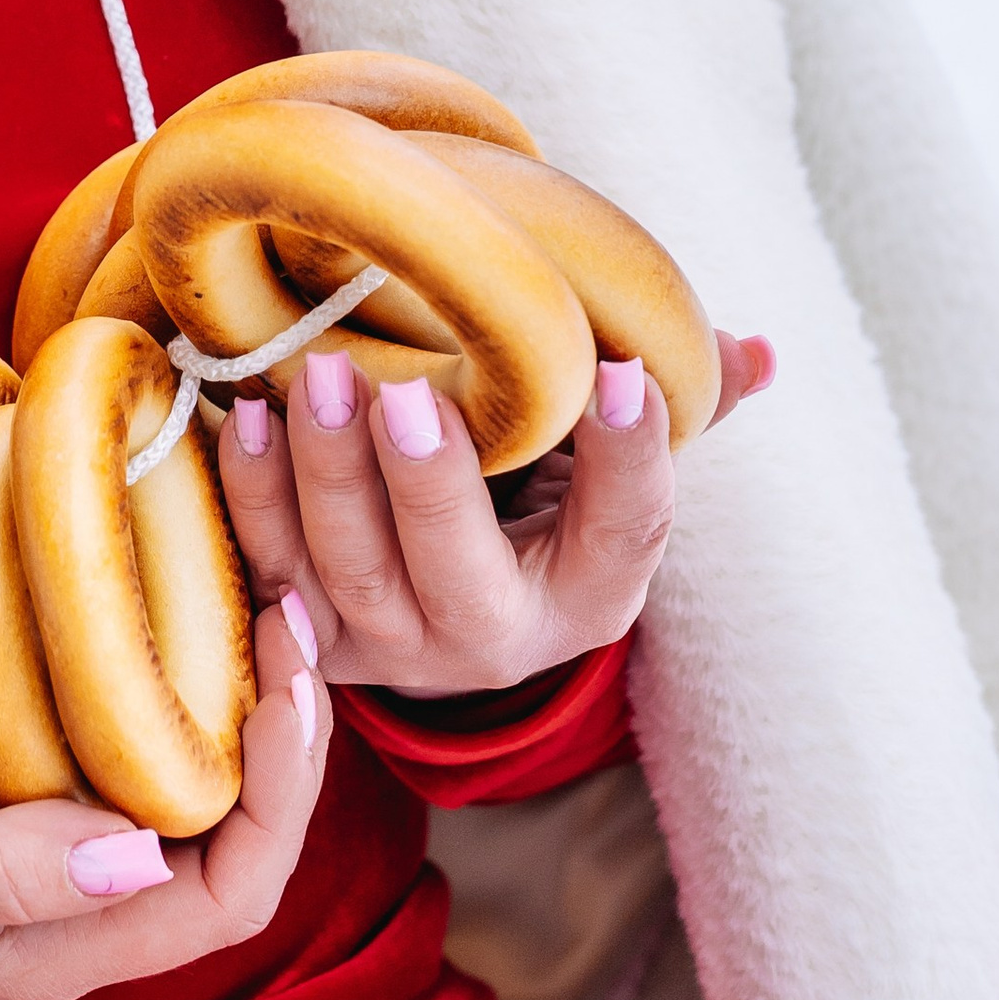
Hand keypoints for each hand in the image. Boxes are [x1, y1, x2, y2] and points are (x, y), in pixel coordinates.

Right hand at [0, 603, 327, 999]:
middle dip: (280, 724)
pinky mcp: (19, 781)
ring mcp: (54, 840)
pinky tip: (165, 595)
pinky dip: (164, 668)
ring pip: (188, 773)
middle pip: (233, 827)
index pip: (230, 889)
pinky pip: (125, 732)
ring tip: (256, 582)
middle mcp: (83, 899)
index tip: (285, 680)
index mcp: (66, 942)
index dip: (280, 792)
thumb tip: (141, 852)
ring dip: (235, 687)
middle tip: (291, 600)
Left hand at [216, 330, 772, 699]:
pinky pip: (268, 572)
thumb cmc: (538, 484)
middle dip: (428, 487)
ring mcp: (392, 648)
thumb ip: (675, 402)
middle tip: (405, 393)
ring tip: (317, 377)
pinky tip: (245, 414)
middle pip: (460, 579)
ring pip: (349, 577)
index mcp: (591, 594)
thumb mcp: (609, 455)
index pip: (627, 533)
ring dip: (325, 477)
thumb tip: (753, 352)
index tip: (623, 372)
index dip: (632, 460)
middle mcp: (493, 640)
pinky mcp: (308, 633)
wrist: (438, 571)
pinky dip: (251, 496)